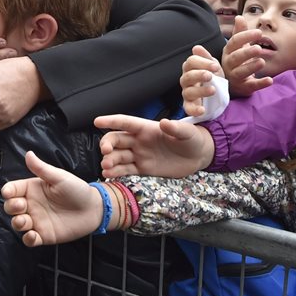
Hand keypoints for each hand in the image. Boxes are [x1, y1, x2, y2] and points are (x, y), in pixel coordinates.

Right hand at [2, 150, 102, 246]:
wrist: (93, 209)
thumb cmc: (77, 190)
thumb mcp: (59, 177)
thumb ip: (42, 168)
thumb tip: (28, 154)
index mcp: (32, 189)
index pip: (13, 189)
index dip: (8, 191)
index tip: (8, 192)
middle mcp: (32, 205)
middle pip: (11, 207)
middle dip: (11, 207)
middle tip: (21, 206)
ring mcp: (37, 221)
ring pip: (17, 224)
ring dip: (17, 223)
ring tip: (24, 221)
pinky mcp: (44, 235)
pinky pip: (29, 240)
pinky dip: (27, 239)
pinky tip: (32, 235)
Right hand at [96, 114, 214, 177]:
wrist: (197, 157)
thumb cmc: (192, 139)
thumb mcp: (187, 132)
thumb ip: (176, 128)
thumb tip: (164, 123)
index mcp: (146, 128)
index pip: (125, 122)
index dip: (111, 121)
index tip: (97, 121)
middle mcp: (138, 141)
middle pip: (116, 140)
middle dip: (107, 144)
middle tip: (105, 152)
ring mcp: (139, 155)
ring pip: (118, 156)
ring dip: (109, 160)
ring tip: (106, 167)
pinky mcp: (143, 169)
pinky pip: (126, 170)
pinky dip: (116, 172)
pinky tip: (109, 175)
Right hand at [180, 45, 225, 116]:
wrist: (219, 94)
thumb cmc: (214, 78)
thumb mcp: (213, 66)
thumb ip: (206, 57)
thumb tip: (196, 48)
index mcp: (191, 68)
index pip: (191, 62)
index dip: (202, 63)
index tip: (215, 66)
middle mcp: (186, 80)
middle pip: (188, 76)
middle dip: (199, 75)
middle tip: (210, 76)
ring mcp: (187, 93)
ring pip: (189, 92)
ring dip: (200, 91)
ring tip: (213, 90)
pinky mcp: (190, 106)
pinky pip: (188, 108)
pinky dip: (194, 109)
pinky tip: (202, 109)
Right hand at [221, 19, 274, 96]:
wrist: (231, 83)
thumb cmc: (236, 61)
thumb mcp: (237, 46)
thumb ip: (239, 32)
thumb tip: (239, 17)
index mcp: (228, 51)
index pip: (235, 42)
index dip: (246, 36)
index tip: (259, 32)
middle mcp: (229, 63)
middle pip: (236, 57)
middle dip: (246, 52)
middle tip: (258, 48)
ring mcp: (235, 76)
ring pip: (241, 72)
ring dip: (251, 67)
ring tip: (262, 62)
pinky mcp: (243, 87)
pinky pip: (251, 86)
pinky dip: (260, 84)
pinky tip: (270, 80)